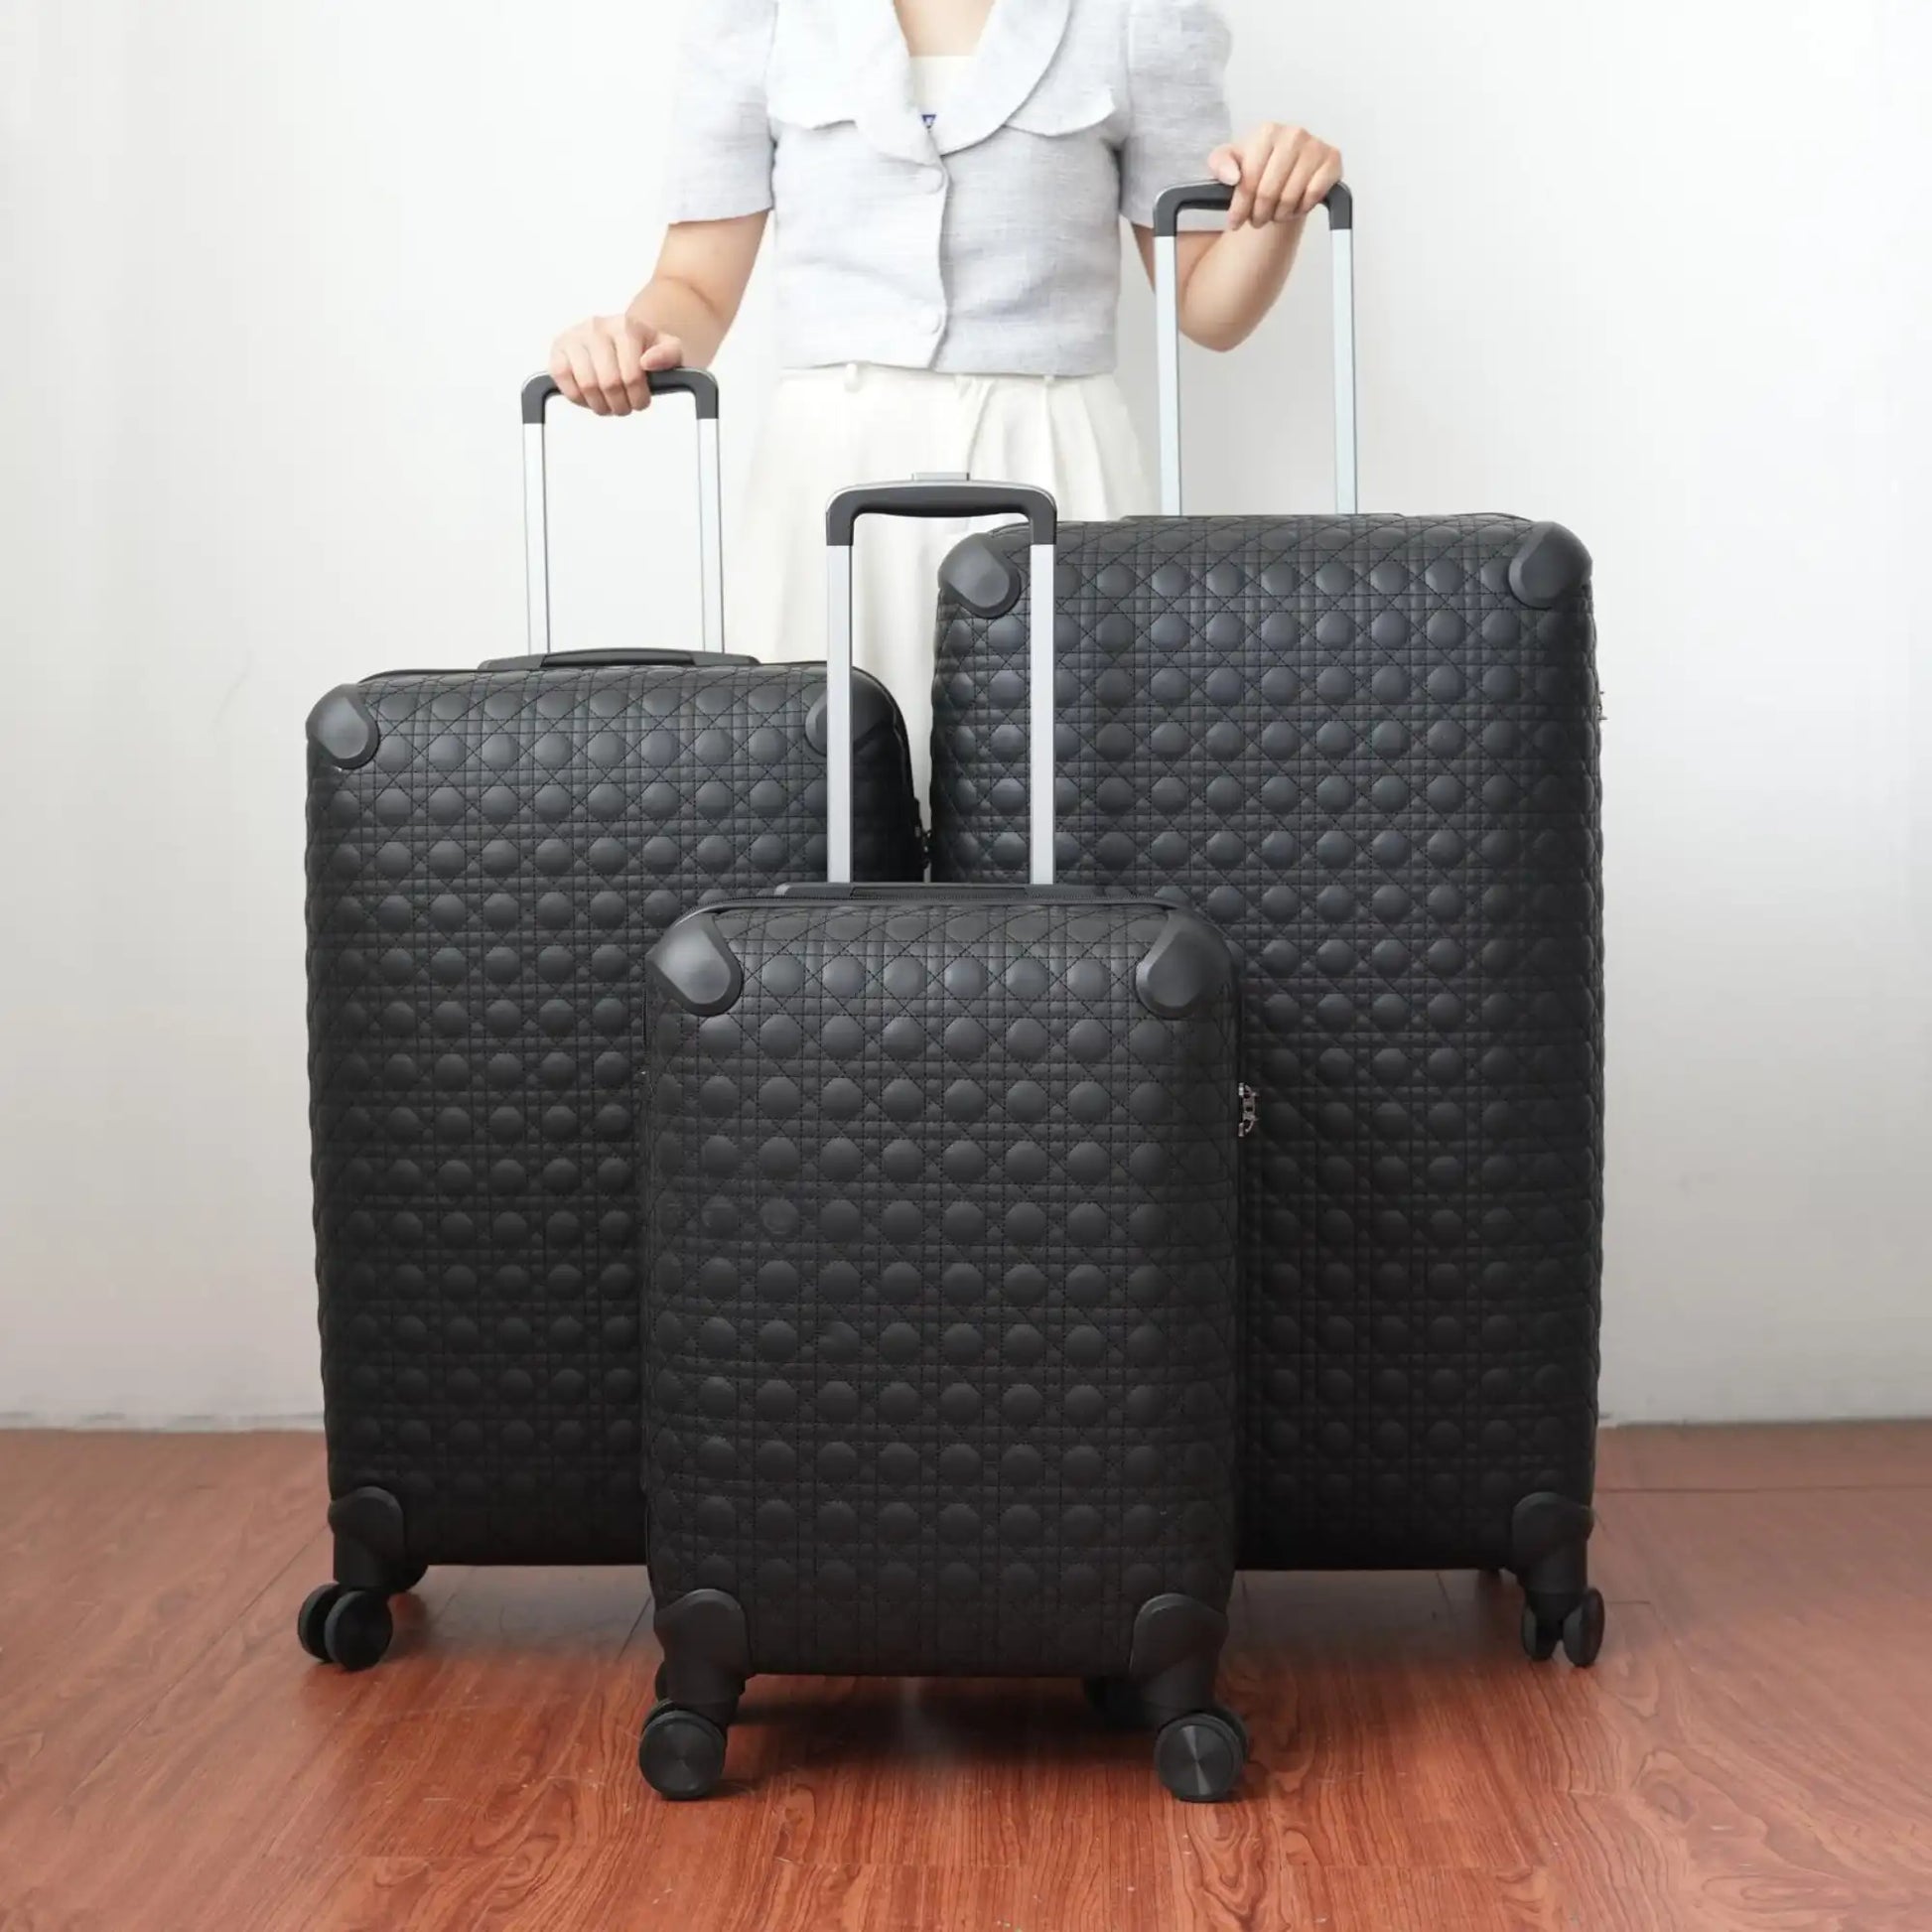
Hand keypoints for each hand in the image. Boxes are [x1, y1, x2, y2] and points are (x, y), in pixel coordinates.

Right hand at [548, 315, 685, 416]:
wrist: (620, 336)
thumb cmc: (644, 348)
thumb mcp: (669, 350)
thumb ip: (670, 355)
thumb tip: (648, 362)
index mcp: (625, 326)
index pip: (632, 376)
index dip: (638, 398)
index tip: (640, 401)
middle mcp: (597, 327)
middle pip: (609, 383)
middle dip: (620, 404)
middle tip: (624, 406)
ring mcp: (575, 336)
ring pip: (587, 385)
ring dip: (600, 405)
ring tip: (608, 403)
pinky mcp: (558, 349)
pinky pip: (562, 379)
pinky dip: (577, 397)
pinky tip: (589, 396)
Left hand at [1208, 124, 1342, 227]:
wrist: (1285, 165)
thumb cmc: (1256, 164)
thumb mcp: (1230, 162)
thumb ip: (1220, 165)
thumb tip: (1232, 177)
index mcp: (1267, 132)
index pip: (1249, 180)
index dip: (1239, 207)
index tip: (1234, 222)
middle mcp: (1293, 134)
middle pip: (1268, 192)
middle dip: (1259, 214)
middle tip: (1257, 220)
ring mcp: (1315, 146)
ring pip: (1290, 198)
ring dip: (1279, 214)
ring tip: (1275, 213)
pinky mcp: (1333, 160)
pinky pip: (1313, 195)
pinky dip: (1302, 207)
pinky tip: (1295, 204)